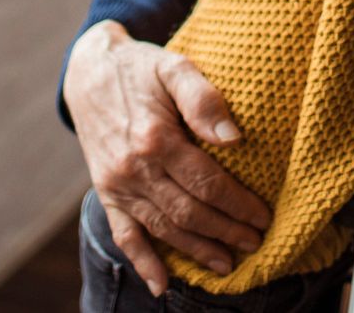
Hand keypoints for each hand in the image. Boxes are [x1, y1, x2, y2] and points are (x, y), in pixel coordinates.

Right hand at [63, 21, 270, 296]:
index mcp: (155, 138)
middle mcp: (134, 168)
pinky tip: (161, 286)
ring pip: (162, 228)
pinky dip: (143, 262)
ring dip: (195, 250)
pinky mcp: (106, 192)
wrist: (90, 70)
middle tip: (256, 242)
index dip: (237, 204)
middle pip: (188, 212)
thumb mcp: (175, 66)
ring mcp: (117, 184)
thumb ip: (204, 99)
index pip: (206, 183)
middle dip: (225, 231)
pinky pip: (123, 235)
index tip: (263, 215)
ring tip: (225, 263)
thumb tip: (234, 139)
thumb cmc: (141, 67)